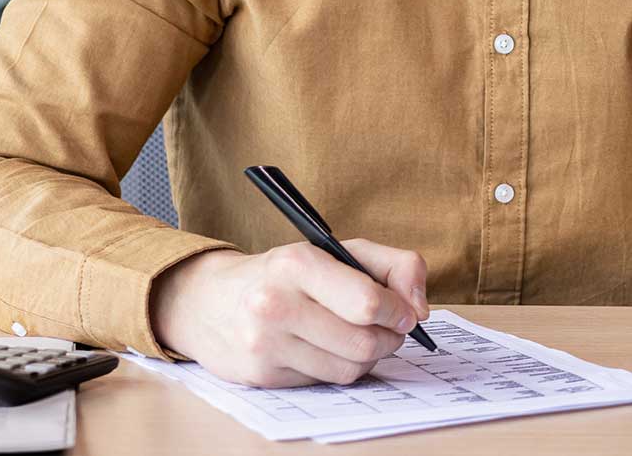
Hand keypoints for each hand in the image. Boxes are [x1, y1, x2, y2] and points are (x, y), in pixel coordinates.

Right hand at [151, 239, 429, 386]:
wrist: (210, 301)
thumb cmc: (287, 274)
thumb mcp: (339, 250)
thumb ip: (395, 266)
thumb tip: (420, 309)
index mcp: (298, 263)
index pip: (368, 303)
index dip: (399, 312)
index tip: (407, 313)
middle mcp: (275, 304)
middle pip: (364, 343)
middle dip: (390, 338)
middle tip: (390, 329)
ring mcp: (264, 344)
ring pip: (349, 369)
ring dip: (367, 357)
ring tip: (358, 336)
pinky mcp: (261, 376)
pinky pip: (325, 382)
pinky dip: (337, 368)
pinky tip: (325, 348)